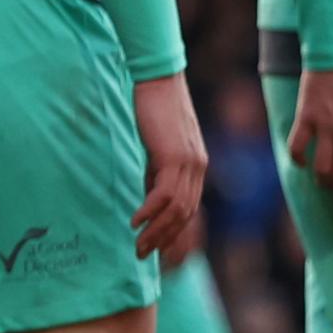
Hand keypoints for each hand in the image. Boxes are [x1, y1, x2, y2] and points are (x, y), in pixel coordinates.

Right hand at [131, 74, 205, 259]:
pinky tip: (135, 220)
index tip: (154, 247)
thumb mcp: (156, 144)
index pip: (188, 207)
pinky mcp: (175, 156)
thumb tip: (145, 193)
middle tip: (142, 254)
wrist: (157, 77)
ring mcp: (189, 162)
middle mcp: (197, 166)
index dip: (172, 231)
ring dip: (157, 231)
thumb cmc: (152, 106)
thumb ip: (155, 168)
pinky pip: (165, 193)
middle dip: (164, 238)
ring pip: (177, 209)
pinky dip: (150, 210)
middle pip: (185, 214)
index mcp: (195, 165)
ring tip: (138, 246)